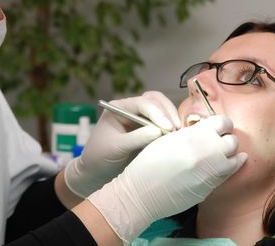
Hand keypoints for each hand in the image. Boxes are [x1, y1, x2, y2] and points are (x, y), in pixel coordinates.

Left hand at [64, 91, 179, 197]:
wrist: (95, 172)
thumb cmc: (99, 157)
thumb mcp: (115, 148)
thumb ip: (136, 138)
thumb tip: (158, 131)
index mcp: (119, 108)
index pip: (142, 103)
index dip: (157, 113)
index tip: (167, 127)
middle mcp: (131, 109)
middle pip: (155, 101)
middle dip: (167, 113)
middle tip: (176, 129)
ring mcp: (140, 118)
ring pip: (161, 109)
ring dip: (171, 118)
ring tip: (179, 133)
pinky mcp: (148, 129)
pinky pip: (162, 122)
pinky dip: (170, 126)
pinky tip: (176, 136)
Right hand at [87, 115, 247, 243]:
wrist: (141, 193)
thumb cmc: (149, 164)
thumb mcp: (168, 138)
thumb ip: (191, 133)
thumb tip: (208, 130)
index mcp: (193, 135)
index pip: (223, 122)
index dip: (222, 124)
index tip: (219, 127)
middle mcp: (205, 152)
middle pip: (232, 140)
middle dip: (227, 139)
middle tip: (220, 141)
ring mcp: (210, 171)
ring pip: (235, 158)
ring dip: (230, 154)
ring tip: (223, 154)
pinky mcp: (210, 187)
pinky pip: (228, 174)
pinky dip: (230, 167)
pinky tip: (226, 165)